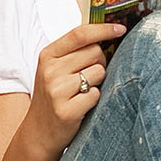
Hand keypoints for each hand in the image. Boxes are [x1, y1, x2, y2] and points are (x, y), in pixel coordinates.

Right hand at [18, 22, 125, 158]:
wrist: (38, 132)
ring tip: (83, 91)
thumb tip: (109, 32)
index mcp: (47, 55)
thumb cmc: (54, 96)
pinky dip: (94, 99)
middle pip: (95, 52)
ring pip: (99, 72)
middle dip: (101, 61)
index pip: (80, 34)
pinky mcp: (67, 111)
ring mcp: (57, 91)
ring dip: (98, 81)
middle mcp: (50, 71)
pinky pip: (97, 94)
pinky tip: (82, 105)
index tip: (121, 28)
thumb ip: (75, 51)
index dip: (103, 29)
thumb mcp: (54, 69)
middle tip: (89, 75)